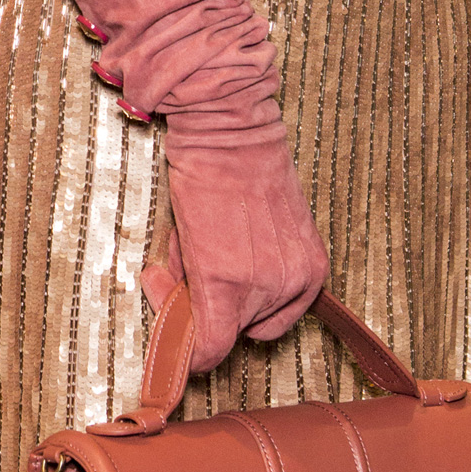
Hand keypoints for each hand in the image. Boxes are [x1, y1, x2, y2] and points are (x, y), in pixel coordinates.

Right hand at [59, 0, 327, 368]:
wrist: (227, 125)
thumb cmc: (236, 166)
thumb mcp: (259, 228)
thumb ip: (243, 271)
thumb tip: (194, 301)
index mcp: (310, 272)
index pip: (270, 326)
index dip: (231, 315)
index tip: (201, 288)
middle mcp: (295, 286)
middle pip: (242, 331)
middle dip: (208, 304)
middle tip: (181, 268)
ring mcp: (263, 289)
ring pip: (214, 331)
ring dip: (186, 296)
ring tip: (178, 245)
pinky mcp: (225, 284)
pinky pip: (204, 346)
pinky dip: (180, 340)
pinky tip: (160, 285)